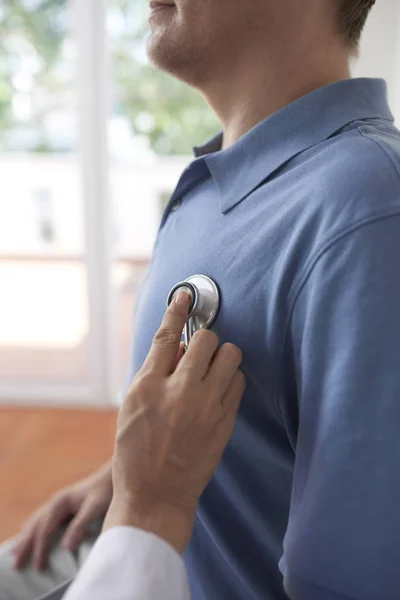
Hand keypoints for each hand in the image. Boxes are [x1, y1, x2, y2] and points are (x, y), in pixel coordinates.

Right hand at [13, 462, 112, 570]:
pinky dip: (33, 529)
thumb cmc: (104, 492)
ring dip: (26, 538)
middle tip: (15, 564)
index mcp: (60, 502)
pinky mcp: (63, 505)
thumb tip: (66, 547)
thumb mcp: (94, 508)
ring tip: (16, 552)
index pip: (45, 529)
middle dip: (25, 545)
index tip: (38, 567)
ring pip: (36, 522)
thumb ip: (80, 526)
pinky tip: (30, 533)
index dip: (40, 549)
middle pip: (35, 526)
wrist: (111, 477)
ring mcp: (58, 503)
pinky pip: (42, 519)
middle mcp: (55, 502)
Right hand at [104, 290, 244, 552]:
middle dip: (203, 339)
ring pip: (230, 355)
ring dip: (221, 355)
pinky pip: (238, 382)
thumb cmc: (136, 452)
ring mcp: (205, 407)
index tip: (186, 294)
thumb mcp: (131, 408)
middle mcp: (179, 392)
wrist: (156, 495)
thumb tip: (179, 348)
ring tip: (213, 368)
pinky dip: (230, 378)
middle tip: (199, 351)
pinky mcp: (225, 422)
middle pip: (205, 339)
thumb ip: (154, 374)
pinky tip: (220, 389)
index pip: (166, 335)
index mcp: (148, 386)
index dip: (177, 309)